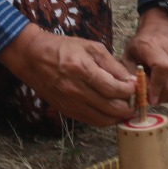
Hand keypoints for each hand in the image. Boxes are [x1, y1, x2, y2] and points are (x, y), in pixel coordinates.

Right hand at [0, 24, 135, 125]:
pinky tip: (111, 111)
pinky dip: (106, 119)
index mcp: (82, 70)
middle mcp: (76, 90)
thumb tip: (129, 80)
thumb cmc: (62, 48)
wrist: (32, 57)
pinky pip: (92, 121)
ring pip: (103, 119)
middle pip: (111, 108)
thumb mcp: (90, 47)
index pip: (114, 89)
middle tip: (133, 98)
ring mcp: (71, 103)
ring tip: (125, 105)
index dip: (130, 90)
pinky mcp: (67, 111)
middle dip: (128, 105)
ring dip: (119, 115)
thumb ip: (111, 64)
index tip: (135, 86)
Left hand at [123, 9, 167, 105]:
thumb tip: (137, 94)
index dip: (155, 86)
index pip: (162, 67)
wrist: (164, 28)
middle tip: (150, 97)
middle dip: (159, 97)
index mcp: (154, 45)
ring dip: (167, 98)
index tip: (148, 98)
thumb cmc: (143, 44)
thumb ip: (130, 74)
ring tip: (157, 92)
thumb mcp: (129, 55)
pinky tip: (166, 88)